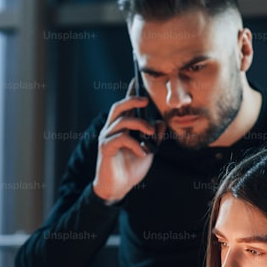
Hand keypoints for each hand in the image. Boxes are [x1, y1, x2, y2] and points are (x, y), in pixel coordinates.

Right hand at [91, 80, 164, 202]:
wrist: (118, 188)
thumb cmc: (131, 168)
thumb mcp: (148, 150)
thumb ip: (155, 137)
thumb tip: (161, 122)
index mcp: (122, 127)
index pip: (126, 106)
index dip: (131, 91)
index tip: (137, 78)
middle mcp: (112, 129)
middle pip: (119, 107)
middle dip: (132, 100)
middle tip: (146, 101)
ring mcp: (107, 138)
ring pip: (122, 121)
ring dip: (140, 125)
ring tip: (151, 134)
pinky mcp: (105, 148)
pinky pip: (120, 138)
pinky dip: (135, 144)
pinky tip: (142, 153)